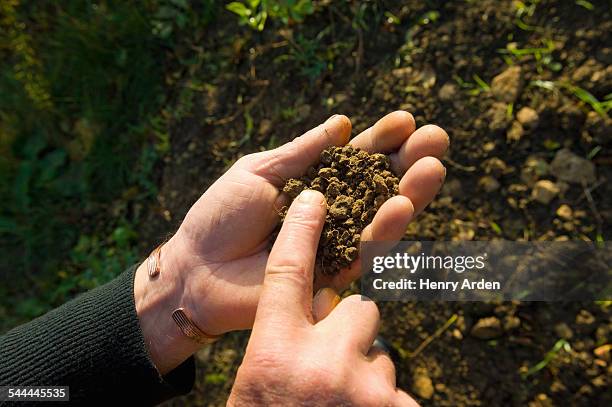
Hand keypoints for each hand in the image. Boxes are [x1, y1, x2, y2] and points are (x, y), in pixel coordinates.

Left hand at [135, 112, 447, 372]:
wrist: (196, 268)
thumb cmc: (220, 216)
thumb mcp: (260, 172)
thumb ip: (303, 153)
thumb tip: (344, 123)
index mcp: (313, 182)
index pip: (356, 159)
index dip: (381, 140)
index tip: (405, 120)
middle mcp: (331, 212)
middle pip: (378, 186)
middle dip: (408, 163)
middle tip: (437, 140)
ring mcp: (334, 243)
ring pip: (381, 218)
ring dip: (409, 193)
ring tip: (432, 169)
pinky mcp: (332, 274)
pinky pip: (364, 252)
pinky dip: (384, 230)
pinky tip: (402, 205)